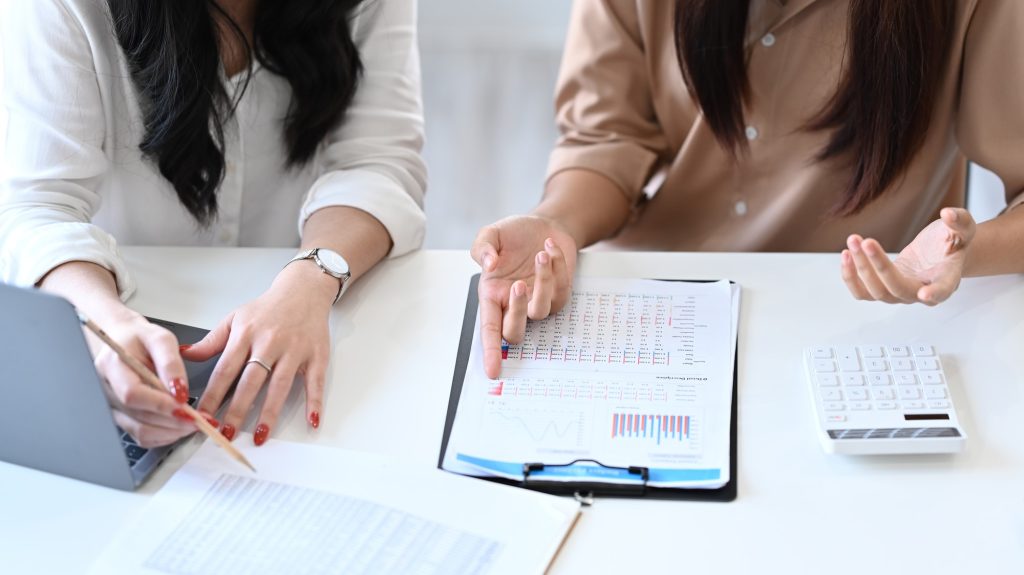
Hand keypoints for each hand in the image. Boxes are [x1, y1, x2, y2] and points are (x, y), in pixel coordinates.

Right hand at [90, 309, 205, 447]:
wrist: (124, 341)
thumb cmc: (141, 339)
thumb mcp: (161, 338)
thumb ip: (171, 363)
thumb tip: (180, 391)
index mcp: (112, 366)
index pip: (132, 394)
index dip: (160, 404)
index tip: (186, 407)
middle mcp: (107, 390)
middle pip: (139, 417)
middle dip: (173, 421)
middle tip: (201, 420)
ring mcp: (113, 407)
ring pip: (141, 431)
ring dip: (172, 432)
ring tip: (195, 423)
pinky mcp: (121, 418)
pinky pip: (142, 436)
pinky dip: (165, 435)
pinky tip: (180, 425)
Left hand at [184, 263, 332, 444]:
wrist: (303, 290)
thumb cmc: (268, 308)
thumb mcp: (236, 318)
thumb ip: (211, 340)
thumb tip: (184, 354)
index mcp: (246, 334)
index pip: (225, 370)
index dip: (213, 396)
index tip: (203, 416)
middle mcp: (270, 343)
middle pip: (251, 382)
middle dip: (238, 410)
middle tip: (226, 434)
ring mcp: (294, 350)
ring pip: (280, 385)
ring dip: (269, 412)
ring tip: (259, 436)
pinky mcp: (316, 356)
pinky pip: (315, 383)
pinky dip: (314, 403)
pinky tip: (311, 421)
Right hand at [471, 215, 577, 378]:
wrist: (543, 225)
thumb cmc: (513, 235)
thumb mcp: (490, 234)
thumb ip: (482, 247)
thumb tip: (487, 265)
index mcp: (492, 295)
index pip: (489, 330)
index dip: (490, 351)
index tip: (492, 371)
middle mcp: (513, 304)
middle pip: (514, 331)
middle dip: (517, 311)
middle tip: (518, 284)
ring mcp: (538, 301)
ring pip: (540, 310)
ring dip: (543, 280)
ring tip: (541, 253)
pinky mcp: (559, 293)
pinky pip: (561, 290)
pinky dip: (557, 266)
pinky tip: (551, 248)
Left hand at [841, 207, 975, 304]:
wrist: (938, 253)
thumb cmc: (951, 242)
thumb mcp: (962, 228)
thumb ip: (959, 221)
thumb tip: (948, 214)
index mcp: (947, 279)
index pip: (943, 290)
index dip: (935, 293)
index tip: (925, 294)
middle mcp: (921, 292)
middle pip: (898, 288)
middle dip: (879, 266)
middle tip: (866, 241)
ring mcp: (900, 294)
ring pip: (876, 291)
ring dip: (861, 268)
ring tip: (853, 241)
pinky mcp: (883, 290)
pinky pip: (862, 293)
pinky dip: (851, 278)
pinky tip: (846, 255)